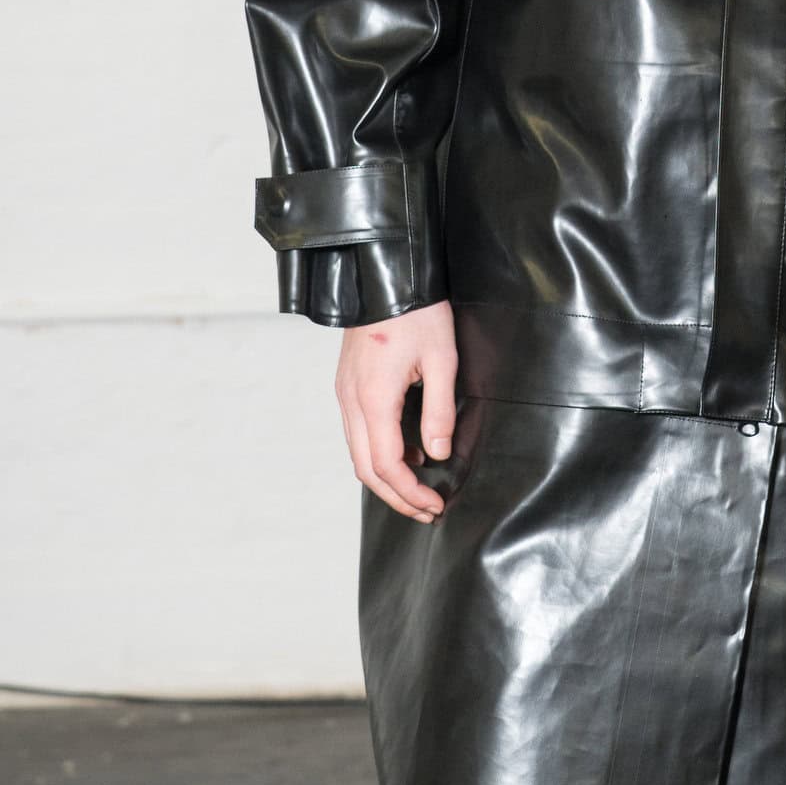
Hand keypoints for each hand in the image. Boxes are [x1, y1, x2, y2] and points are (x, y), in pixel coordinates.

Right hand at [334, 298, 457, 522]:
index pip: (387, 465)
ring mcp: (344, 392)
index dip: (410, 492)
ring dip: (386, 477)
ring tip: (418, 489)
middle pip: (366, 468)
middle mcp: (351, 400)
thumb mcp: (441, 359)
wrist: (383, 274)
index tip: (435, 505)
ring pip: (357, 452)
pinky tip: (406, 453)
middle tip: (426, 510)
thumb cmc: (417, 311)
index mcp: (374, 398)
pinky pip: (357, 432)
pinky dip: (378, 452)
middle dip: (396, 496)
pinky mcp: (347, 384)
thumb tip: (437, 453)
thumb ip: (440, 411)